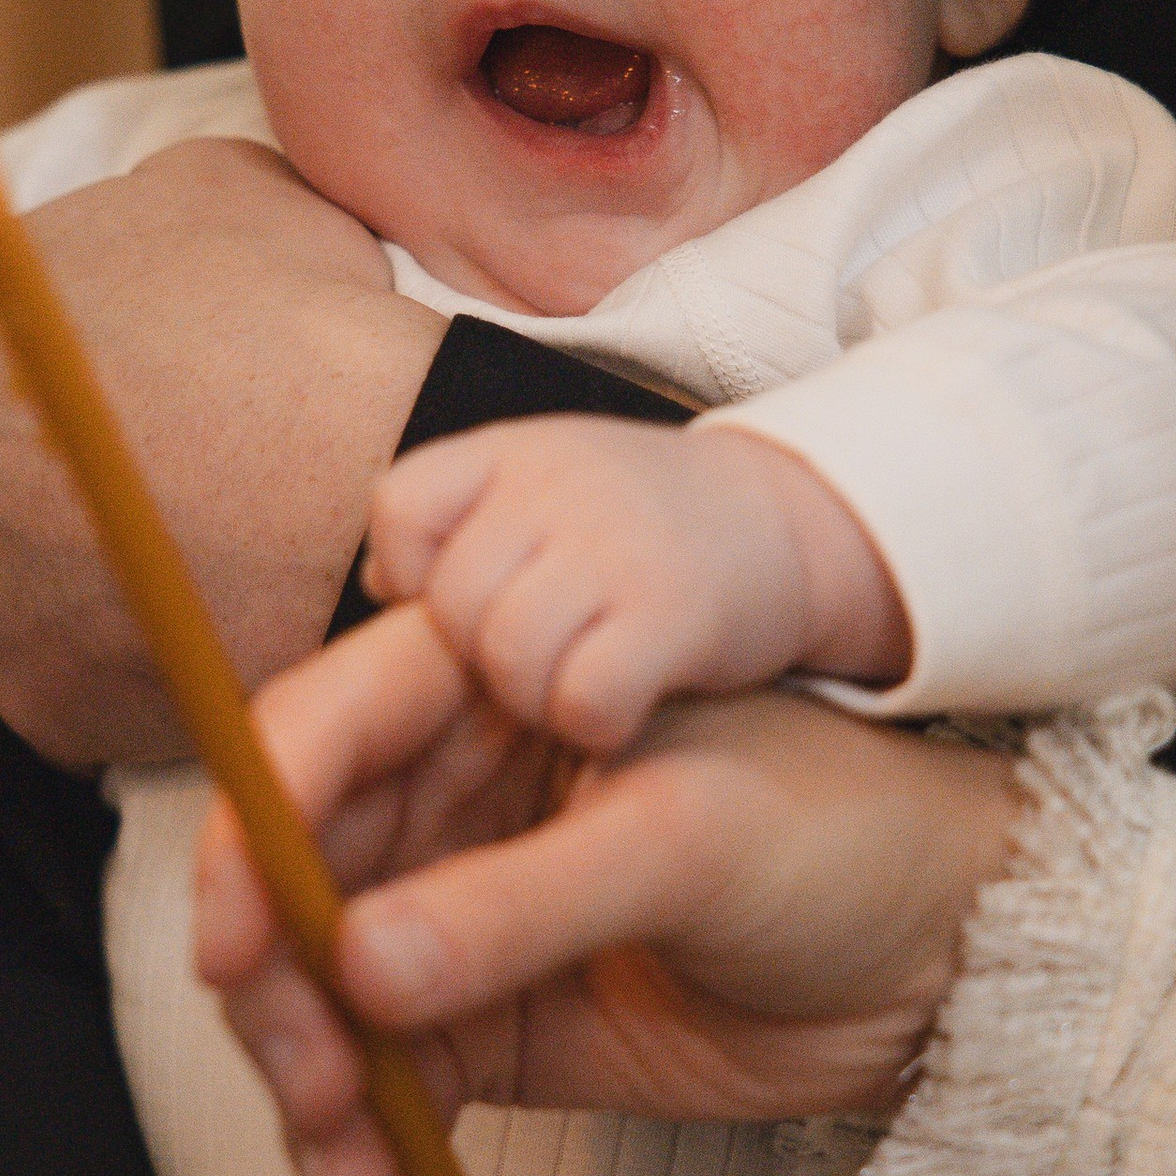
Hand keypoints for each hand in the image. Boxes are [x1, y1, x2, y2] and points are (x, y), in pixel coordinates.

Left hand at [0, 138, 441, 770]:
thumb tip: (131, 222)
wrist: (365, 493)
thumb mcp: (235, 188)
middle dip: (62, 474)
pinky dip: (122, 664)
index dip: (85, 361)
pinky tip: (203, 634)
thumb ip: (141, 203)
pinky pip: (64, 677)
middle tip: (179, 483)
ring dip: (82, 575)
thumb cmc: (308, 334)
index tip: (151, 390)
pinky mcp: (21, 692)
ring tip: (200, 568)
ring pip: (12, 578)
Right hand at [195, 604, 1020, 1175]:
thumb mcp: (686, 842)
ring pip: (328, 1008)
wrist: (952, 955)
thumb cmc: (846, 834)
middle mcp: (454, 797)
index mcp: (488, 692)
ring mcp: (464, 915)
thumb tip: (359, 965)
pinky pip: (395, 1093)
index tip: (231, 956)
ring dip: (316, 1106)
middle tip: (314, 1096)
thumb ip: (522, 903)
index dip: (249, 845)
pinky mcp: (494, 1025)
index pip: (317, 744)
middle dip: (279, 1006)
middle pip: (293, 893)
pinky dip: (373, 1165)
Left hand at [364, 415, 910, 749]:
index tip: (473, 600)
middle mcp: (559, 487)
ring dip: (537, 700)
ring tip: (580, 684)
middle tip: (543, 659)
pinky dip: (595, 723)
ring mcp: (617, 546)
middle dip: (483, 657)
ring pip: (507, 659)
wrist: (798, 524)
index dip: (414, 574)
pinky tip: (624, 707)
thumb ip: (460, 527)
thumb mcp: (547, 492)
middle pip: (451, 604)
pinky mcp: (674, 612)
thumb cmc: (649, 528)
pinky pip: (581, 697)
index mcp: (513, 452)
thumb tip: (377, 582)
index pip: (400, 507)